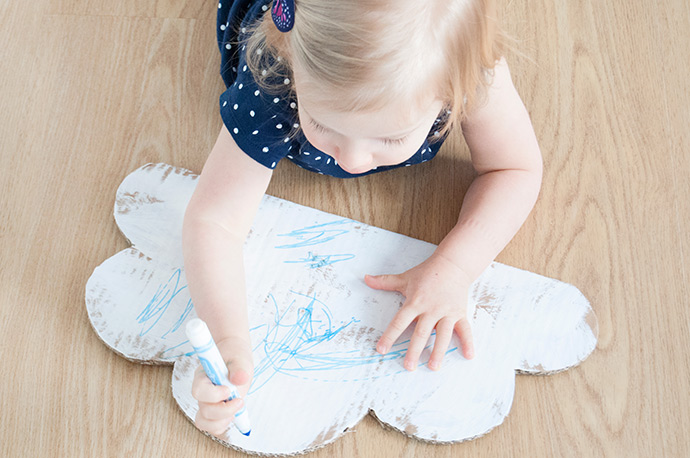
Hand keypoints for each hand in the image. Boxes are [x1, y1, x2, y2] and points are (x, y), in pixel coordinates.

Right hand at [191, 336, 253, 435]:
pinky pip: (212, 425)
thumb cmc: (235, 356)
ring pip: (204, 421)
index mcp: (203, 376)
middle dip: (223, 410)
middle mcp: (203, 391)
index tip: (229, 390)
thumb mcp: (240, 358)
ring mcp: (207, 402)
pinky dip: (223, 424)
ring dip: (222, 420)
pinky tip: (235, 413)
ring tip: (236, 409)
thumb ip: (239, 368)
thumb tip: (240, 378)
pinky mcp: (215, 410)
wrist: (234, 355)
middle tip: (240, 400)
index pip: (199, 391)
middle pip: (203, 410)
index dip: (214, 395)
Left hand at [365, 253, 474, 370]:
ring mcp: (447, 312)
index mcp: (415, 302)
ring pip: (443, 335)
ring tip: (433, 367)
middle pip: (421, 333)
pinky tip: (469, 356)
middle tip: (408, 367)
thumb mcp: (405, 278)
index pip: (399, 321)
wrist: (453, 264)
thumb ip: (385, 281)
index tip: (381, 349)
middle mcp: (431, 309)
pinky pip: (465, 329)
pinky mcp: (460, 313)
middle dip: (414, 350)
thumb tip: (365, 278)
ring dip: (438, 352)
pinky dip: (468, 342)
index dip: (390, 336)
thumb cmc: (427, 273)